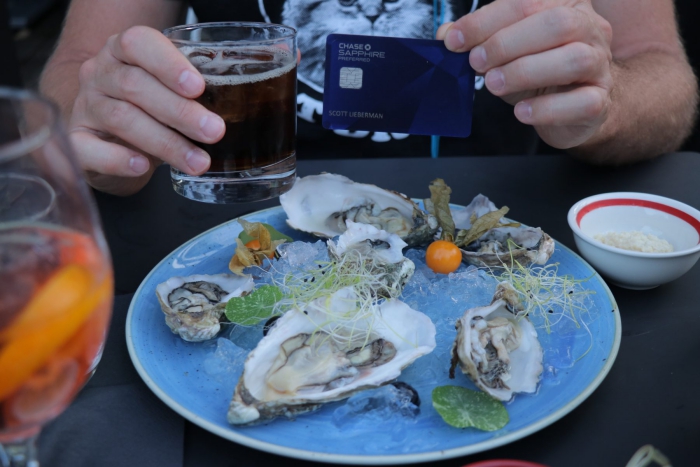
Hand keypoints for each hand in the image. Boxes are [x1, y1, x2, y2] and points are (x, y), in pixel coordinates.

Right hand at [69, 26, 224, 194]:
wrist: (109, 137)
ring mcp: (85, 107)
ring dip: (166, 143)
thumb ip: (201, 89)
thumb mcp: (172, 91)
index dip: (168, 64)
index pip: (137, 43)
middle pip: (135, 86)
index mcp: (124, 51)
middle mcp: (100, 73)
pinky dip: (118, 159)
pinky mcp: (77, 141)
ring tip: (198, 161)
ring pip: (122, 119)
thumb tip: (259, 85)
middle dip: (180, 112)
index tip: (199, 87)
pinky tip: (143, 166)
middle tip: (215, 131)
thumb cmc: (150, 109)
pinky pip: (90, 149)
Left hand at [437, 0, 612, 148]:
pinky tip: (522, 112)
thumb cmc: (538, 74)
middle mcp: (589, 29)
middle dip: (507, 43)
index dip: (485, 20)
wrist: (575, 109)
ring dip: (525, 72)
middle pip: (557, 23)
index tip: (455, 41)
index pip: (526, 2)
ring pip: (574, 59)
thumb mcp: (504, 53)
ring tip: (494, 84)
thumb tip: (447, 35)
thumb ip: (477, 40)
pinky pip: (582, 102)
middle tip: (477, 62)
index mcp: (565, 6)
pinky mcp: (600, 101)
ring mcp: (600, 65)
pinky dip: (547, 108)